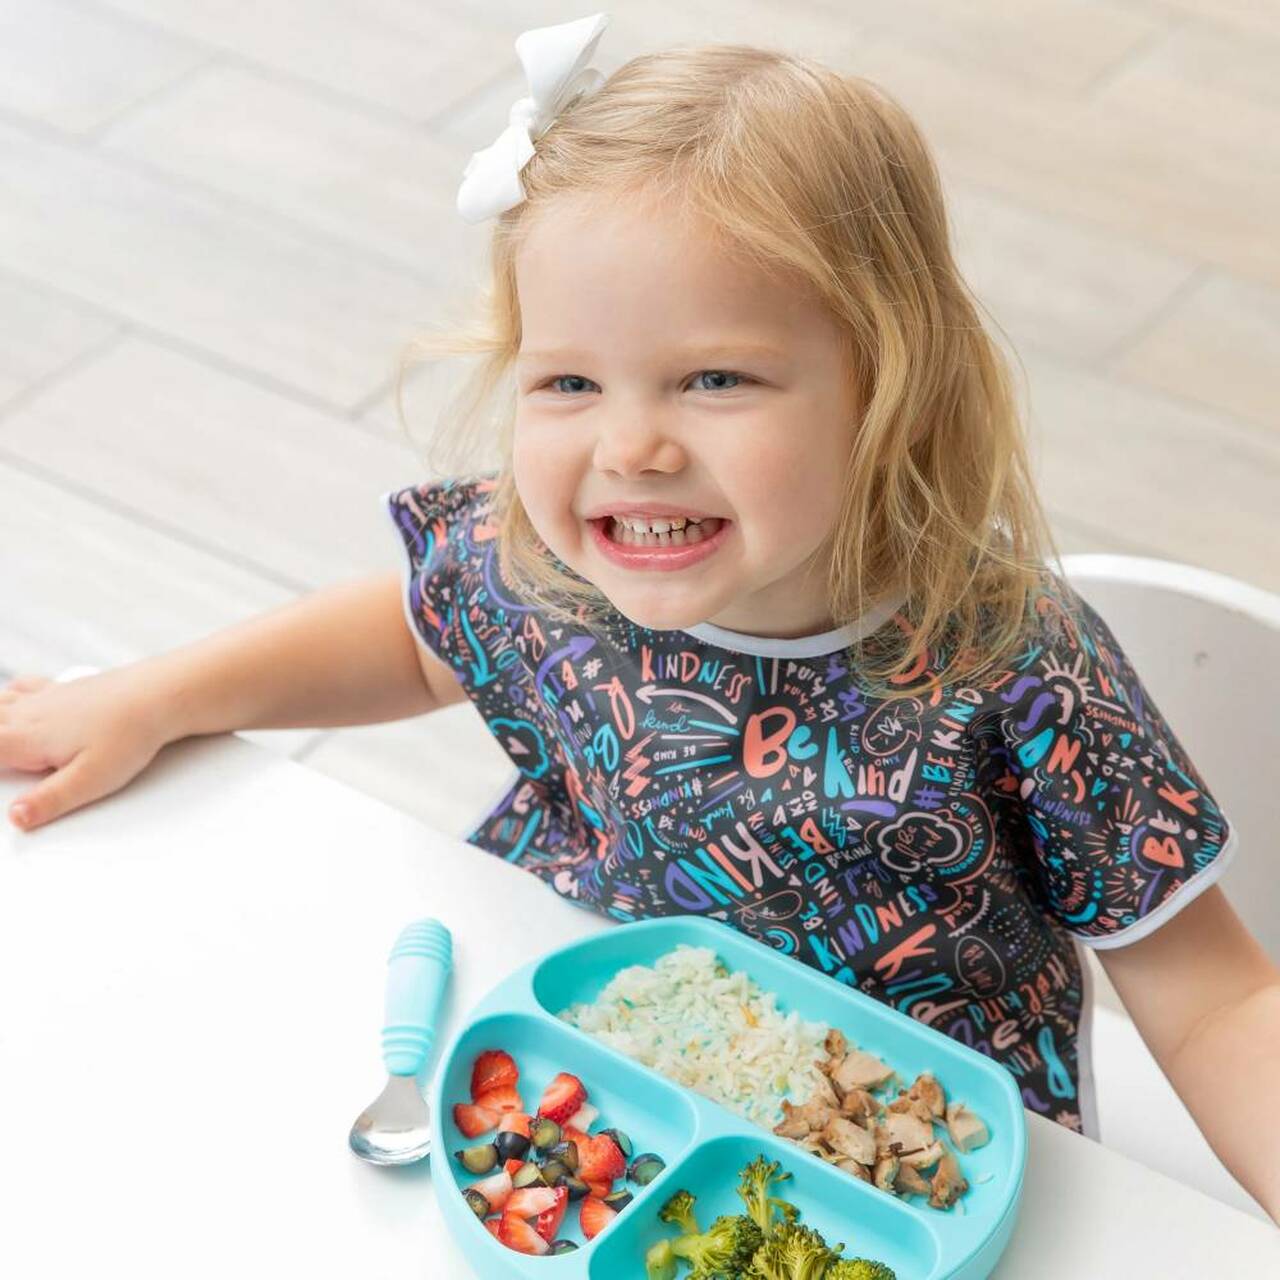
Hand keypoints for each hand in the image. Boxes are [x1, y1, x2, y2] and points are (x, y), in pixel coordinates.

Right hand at [0, 669, 172, 831]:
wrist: (160, 694)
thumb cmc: (130, 734)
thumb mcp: (91, 779)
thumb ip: (50, 800)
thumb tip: (15, 818)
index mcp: (24, 738)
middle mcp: (26, 714)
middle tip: (1, 761)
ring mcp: (43, 698)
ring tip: (4, 741)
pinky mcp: (63, 689)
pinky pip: (19, 688)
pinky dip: (6, 697)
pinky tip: (9, 700)